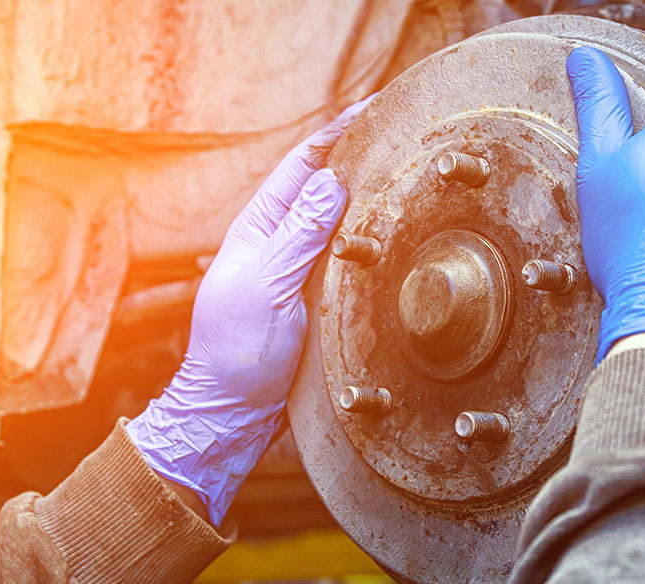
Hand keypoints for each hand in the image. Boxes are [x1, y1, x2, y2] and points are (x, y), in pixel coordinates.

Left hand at [126, 99, 370, 524]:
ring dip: (370, 204)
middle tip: (405, 138)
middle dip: (360, 162)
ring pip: (341, 228)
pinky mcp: (314, 304)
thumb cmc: (238, 353)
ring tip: (412, 181)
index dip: (336, 136)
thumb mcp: (267, 288)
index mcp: (259, 231)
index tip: (373, 110)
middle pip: (325, 191)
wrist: (232, 413)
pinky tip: (398, 244)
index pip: (301, 168)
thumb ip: (298, 236)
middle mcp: (280, 246)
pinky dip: (372, 248)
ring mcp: (298, 275)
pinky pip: (348, 265)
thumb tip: (330, 182)